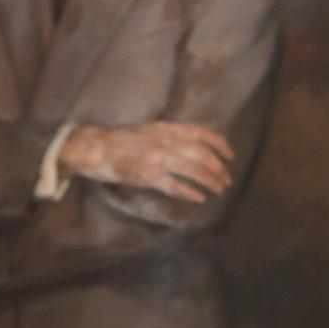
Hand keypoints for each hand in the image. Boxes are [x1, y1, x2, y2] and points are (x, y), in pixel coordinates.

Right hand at [58, 122, 235, 202]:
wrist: (97, 148)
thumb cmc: (124, 141)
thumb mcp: (152, 130)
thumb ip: (172, 135)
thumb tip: (196, 144)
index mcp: (167, 129)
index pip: (202, 133)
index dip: (220, 145)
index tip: (230, 156)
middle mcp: (165, 141)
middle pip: (202, 155)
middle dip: (218, 169)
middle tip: (226, 180)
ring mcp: (157, 159)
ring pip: (193, 170)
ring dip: (210, 182)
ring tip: (218, 190)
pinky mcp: (147, 176)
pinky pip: (175, 186)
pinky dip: (190, 193)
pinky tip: (199, 198)